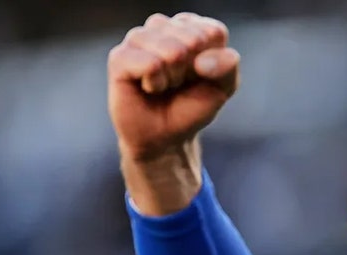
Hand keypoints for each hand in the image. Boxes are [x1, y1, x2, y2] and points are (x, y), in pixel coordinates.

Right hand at [108, 13, 238, 214]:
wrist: (165, 136)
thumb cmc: (192, 106)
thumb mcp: (223, 86)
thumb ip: (227, 65)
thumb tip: (201, 61)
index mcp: (190, 27)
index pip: (213, 32)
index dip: (214, 63)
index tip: (202, 76)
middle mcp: (162, 26)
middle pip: (193, 39)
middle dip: (192, 71)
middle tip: (180, 83)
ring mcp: (138, 38)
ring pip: (171, 50)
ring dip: (174, 78)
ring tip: (164, 86)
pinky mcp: (119, 56)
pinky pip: (150, 63)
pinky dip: (156, 83)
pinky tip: (149, 88)